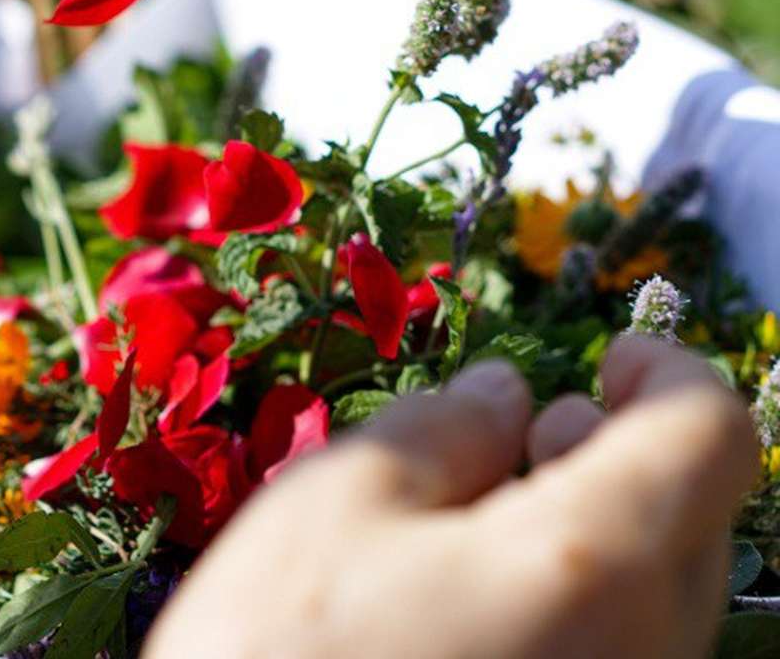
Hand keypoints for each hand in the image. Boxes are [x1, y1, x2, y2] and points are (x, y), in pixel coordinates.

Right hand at [143, 337, 757, 658]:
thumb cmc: (278, 654)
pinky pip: (620, 652)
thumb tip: (502, 392)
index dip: (669, 371)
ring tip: (493, 510)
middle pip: (696, 517)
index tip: (613, 356)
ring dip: (602, 526)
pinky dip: (578, 599)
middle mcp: (646, 652)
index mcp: (594, 564)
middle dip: (625, 450)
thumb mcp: (337, 501)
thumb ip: (442, 427)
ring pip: (660, 597)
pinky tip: (483, 596)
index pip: (707, 435)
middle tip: (535, 426)